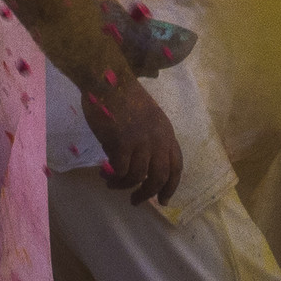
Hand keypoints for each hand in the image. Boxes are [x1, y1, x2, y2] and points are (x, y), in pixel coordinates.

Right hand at [77, 69, 187, 207]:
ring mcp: (141, 141)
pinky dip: (112, 177)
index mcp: (166, 132)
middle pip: (160, 177)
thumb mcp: (149, 116)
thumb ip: (149, 139)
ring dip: (124, 186)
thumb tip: (139, 165)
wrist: (108, 79)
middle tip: (136, 201)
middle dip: (148, 194)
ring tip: (112, 185)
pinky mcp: (122, 144)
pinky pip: (121, 171)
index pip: (176, 165)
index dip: (171, 186)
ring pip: (138, 177)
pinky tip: (104, 174)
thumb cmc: (124, 95)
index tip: (164, 200)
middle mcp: (158, 138)